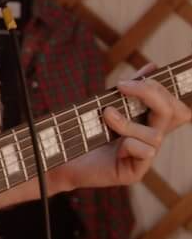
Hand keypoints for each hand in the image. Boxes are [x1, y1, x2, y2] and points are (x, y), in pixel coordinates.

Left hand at [52, 63, 190, 192]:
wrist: (62, 157)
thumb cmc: (84, 130)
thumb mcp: (107, 105)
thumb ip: (130, 89)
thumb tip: (152, 66)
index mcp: (149, 122)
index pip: (174, 106)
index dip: (165, 90)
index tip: (142, 75)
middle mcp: (151, 139)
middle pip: (176, 114)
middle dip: (152, 94)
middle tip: (122, 86)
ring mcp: (145, 157)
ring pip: (156, 135)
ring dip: (129, 121)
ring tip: (106, 115)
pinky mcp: (135, 172)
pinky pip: (146, 152)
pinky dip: (129, 143)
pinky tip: (113, 145)